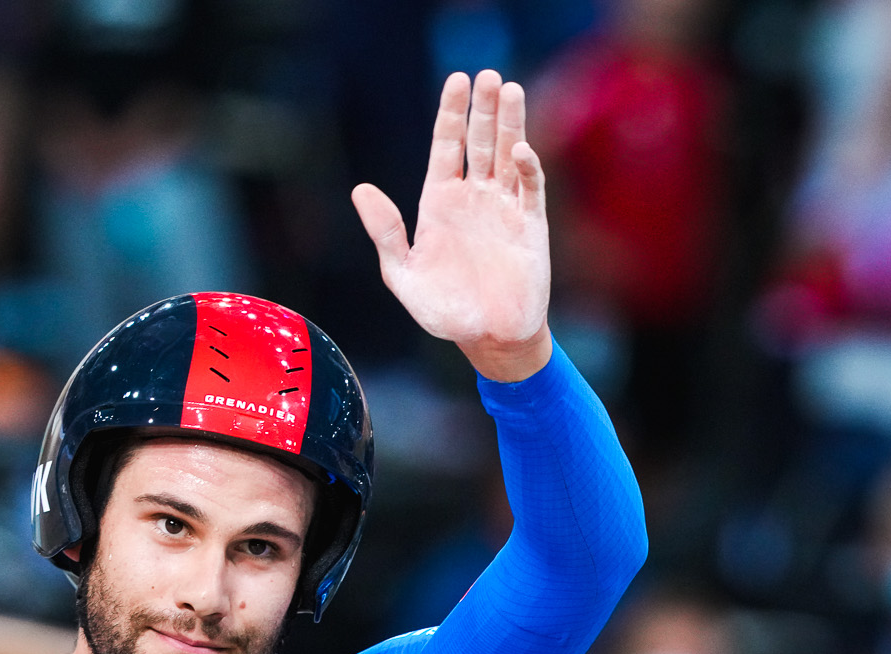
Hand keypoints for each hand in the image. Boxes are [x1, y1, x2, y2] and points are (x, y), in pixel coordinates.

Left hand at [352, 69, 552, 382]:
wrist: (489, 340)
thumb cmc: (444, 311)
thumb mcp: (403, 275)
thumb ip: (386, 233)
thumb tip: (360, 189)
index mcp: (440, 202)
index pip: (446, 146)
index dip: (451, 113)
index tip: (457, 80)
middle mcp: (473, 198)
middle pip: (479, 141)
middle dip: (482, 108)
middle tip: (486, 75)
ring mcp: (503, 208)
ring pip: (507, 155)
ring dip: (509, 124)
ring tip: (509, 89)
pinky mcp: (530, 225)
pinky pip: (530, 189)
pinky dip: (527, 168)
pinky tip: (520, 150)